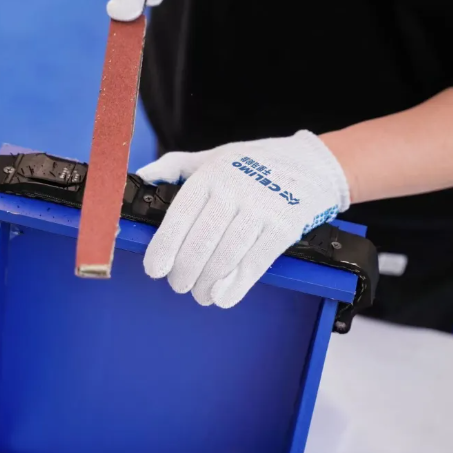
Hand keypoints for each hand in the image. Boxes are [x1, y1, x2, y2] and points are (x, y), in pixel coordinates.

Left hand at [136, 130, 350, 307]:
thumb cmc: (256, 163)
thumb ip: (174, 167)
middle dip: (184, 271)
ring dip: (207, 283)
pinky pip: (255, 263)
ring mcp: (262, 209)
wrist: (313, 164)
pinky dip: (236, 286)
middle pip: (201, 241)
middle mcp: (235, 189)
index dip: (165, 246)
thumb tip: (140, 178)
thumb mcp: (213, 156)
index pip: (181, 215)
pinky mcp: (285, 227)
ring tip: (199, 292)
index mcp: (212, 174)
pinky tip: (223, 296)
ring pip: (225, 256)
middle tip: (178, 284)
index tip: (155, 269)